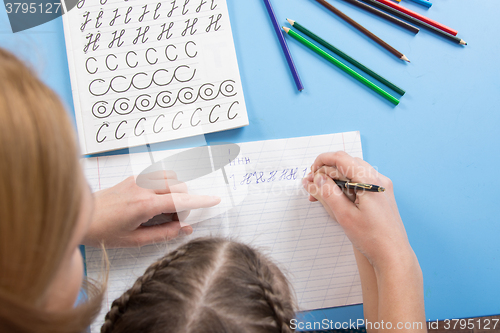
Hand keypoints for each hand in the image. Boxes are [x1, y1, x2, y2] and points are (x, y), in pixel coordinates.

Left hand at [83, 173, 220, 247]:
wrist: (80, 215)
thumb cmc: (103, 231)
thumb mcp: (134, 240)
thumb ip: (163, 234)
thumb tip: (184, 229)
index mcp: (144, 205)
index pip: (180, 200)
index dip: (200, 201)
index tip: (214, 200)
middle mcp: (143, 187)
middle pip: (179, 187)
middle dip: (184, 203)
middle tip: (175, 220)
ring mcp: (138, 180)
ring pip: (171, 178)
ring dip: (175, 192)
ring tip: (164, 211)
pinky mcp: (134, 178)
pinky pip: (159, 177)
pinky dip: (166, 187)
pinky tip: (155, 202)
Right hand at [302, 151, 412, 269]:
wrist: (393, 256)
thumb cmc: (372, 238)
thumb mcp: (344, 215)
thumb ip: (327, 193)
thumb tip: (315, 178)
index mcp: (370, 181)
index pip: (342, 158)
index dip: (322, 161)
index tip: (310, 172)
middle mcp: (378, 179)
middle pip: (346, 164)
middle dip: (326, 172)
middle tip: (311, 186)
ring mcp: (381, 187)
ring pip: (352, 173)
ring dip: (334, 180)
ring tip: (319, 195)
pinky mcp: (380, 195)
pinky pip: (359, 183)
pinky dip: (344, 187)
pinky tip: (334, 199)